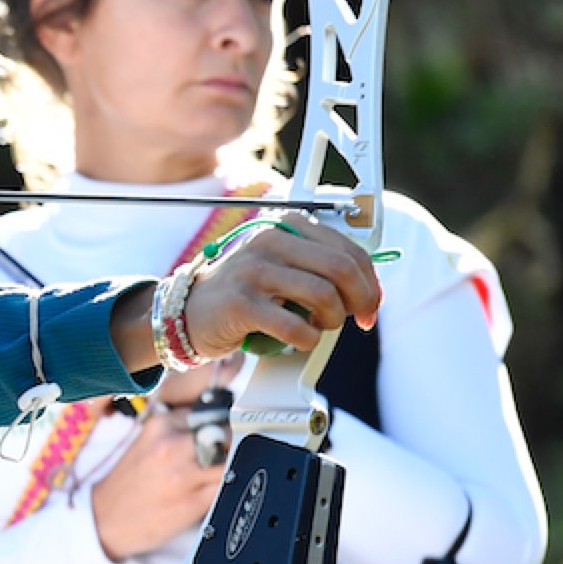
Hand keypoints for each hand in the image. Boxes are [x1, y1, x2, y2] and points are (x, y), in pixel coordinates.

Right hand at [90, 402, 226, 560]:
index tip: (221, 432)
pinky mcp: (195, 501)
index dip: (220, 423)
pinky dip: (227, 486)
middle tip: (225, 451)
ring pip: (231, 459)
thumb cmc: (129, 482)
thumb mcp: (148, 441)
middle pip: (226, 432)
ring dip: (231, 464)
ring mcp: (184, 474)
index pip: (210, 411)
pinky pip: (227, 486)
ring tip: (218, 471)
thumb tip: (220, 422)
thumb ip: (180, 429)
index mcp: (160, 425)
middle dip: (230, 441)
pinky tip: (211, 489)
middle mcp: (172, 446)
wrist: (106, 519)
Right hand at [183, 218, 379, 360]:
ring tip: (320, 326)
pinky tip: (299, 337)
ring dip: (332, 320)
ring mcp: (254, 270)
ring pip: (324, 296)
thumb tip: (371, 291)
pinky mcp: (242, 303)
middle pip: (341, 269)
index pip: (349, 250)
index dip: (371, 282)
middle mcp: (271, 240)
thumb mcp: (284, 266)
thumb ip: (323, 268)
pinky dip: (307, 339)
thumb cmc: (248, 292)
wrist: (191, 312)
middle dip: (361, 300)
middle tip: (359, 321)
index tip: (370, 306)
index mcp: (287, 224)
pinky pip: (296, 326)